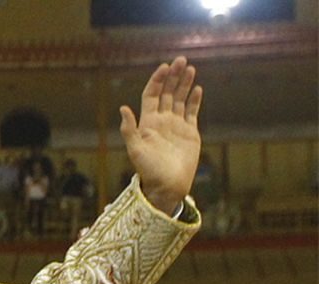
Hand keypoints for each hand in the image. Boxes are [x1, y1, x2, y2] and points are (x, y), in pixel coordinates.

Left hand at [120, 56, 202, 213]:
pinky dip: (194, 100)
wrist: (167, 186)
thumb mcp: (135, 150)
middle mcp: (161, 122)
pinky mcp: (189, 133)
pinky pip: (191, 112)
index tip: (164, 66)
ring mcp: (176, 126)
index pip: (152, 95)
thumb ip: (129, 130)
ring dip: (184, 84)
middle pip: (167, 93)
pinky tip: (197, 88)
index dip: (157, 80)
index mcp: (148, 123)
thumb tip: (123, 108)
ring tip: (190, 68)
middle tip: (181, 60)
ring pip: (180, 100)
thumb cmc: (149, 171)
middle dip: (173, 77)